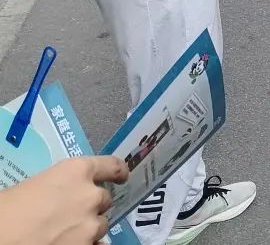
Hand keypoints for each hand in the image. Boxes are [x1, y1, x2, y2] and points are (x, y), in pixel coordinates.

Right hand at [0, 156, 128, 244]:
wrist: (0, 241)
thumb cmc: (5, 212)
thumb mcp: (32, 188)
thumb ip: (58, 188)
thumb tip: (61, 196)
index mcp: (76, 172)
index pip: (111, 166)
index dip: (118, 172)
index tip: (122, 177)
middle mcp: (91, 195)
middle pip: (103, 199)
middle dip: (91, 207)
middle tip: (70, 215)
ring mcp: (91, 225)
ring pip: (100, 225)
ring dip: (88, 229)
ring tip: (65, 235)